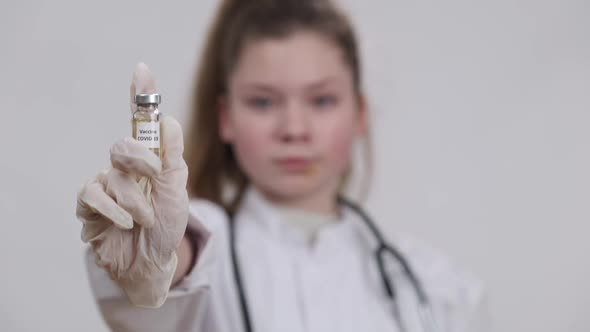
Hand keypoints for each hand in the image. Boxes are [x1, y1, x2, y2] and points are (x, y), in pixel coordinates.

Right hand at [76, 63, 188, 307]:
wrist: (150, 263)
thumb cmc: (166, 226)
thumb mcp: (177, 193)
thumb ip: (172, 158)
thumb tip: (168, 119)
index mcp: (151, 159)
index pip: (143, 123)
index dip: (141, 94)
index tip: (141, 70)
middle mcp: (127, 166)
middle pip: (124, 144)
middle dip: (142, 164)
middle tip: (154, 182)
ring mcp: (106, 183)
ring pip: (113, 175)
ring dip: (135, 201)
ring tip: (144, 220)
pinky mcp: (90, 204)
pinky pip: (93, 193)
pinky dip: (113, 210)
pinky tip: (125, 224)